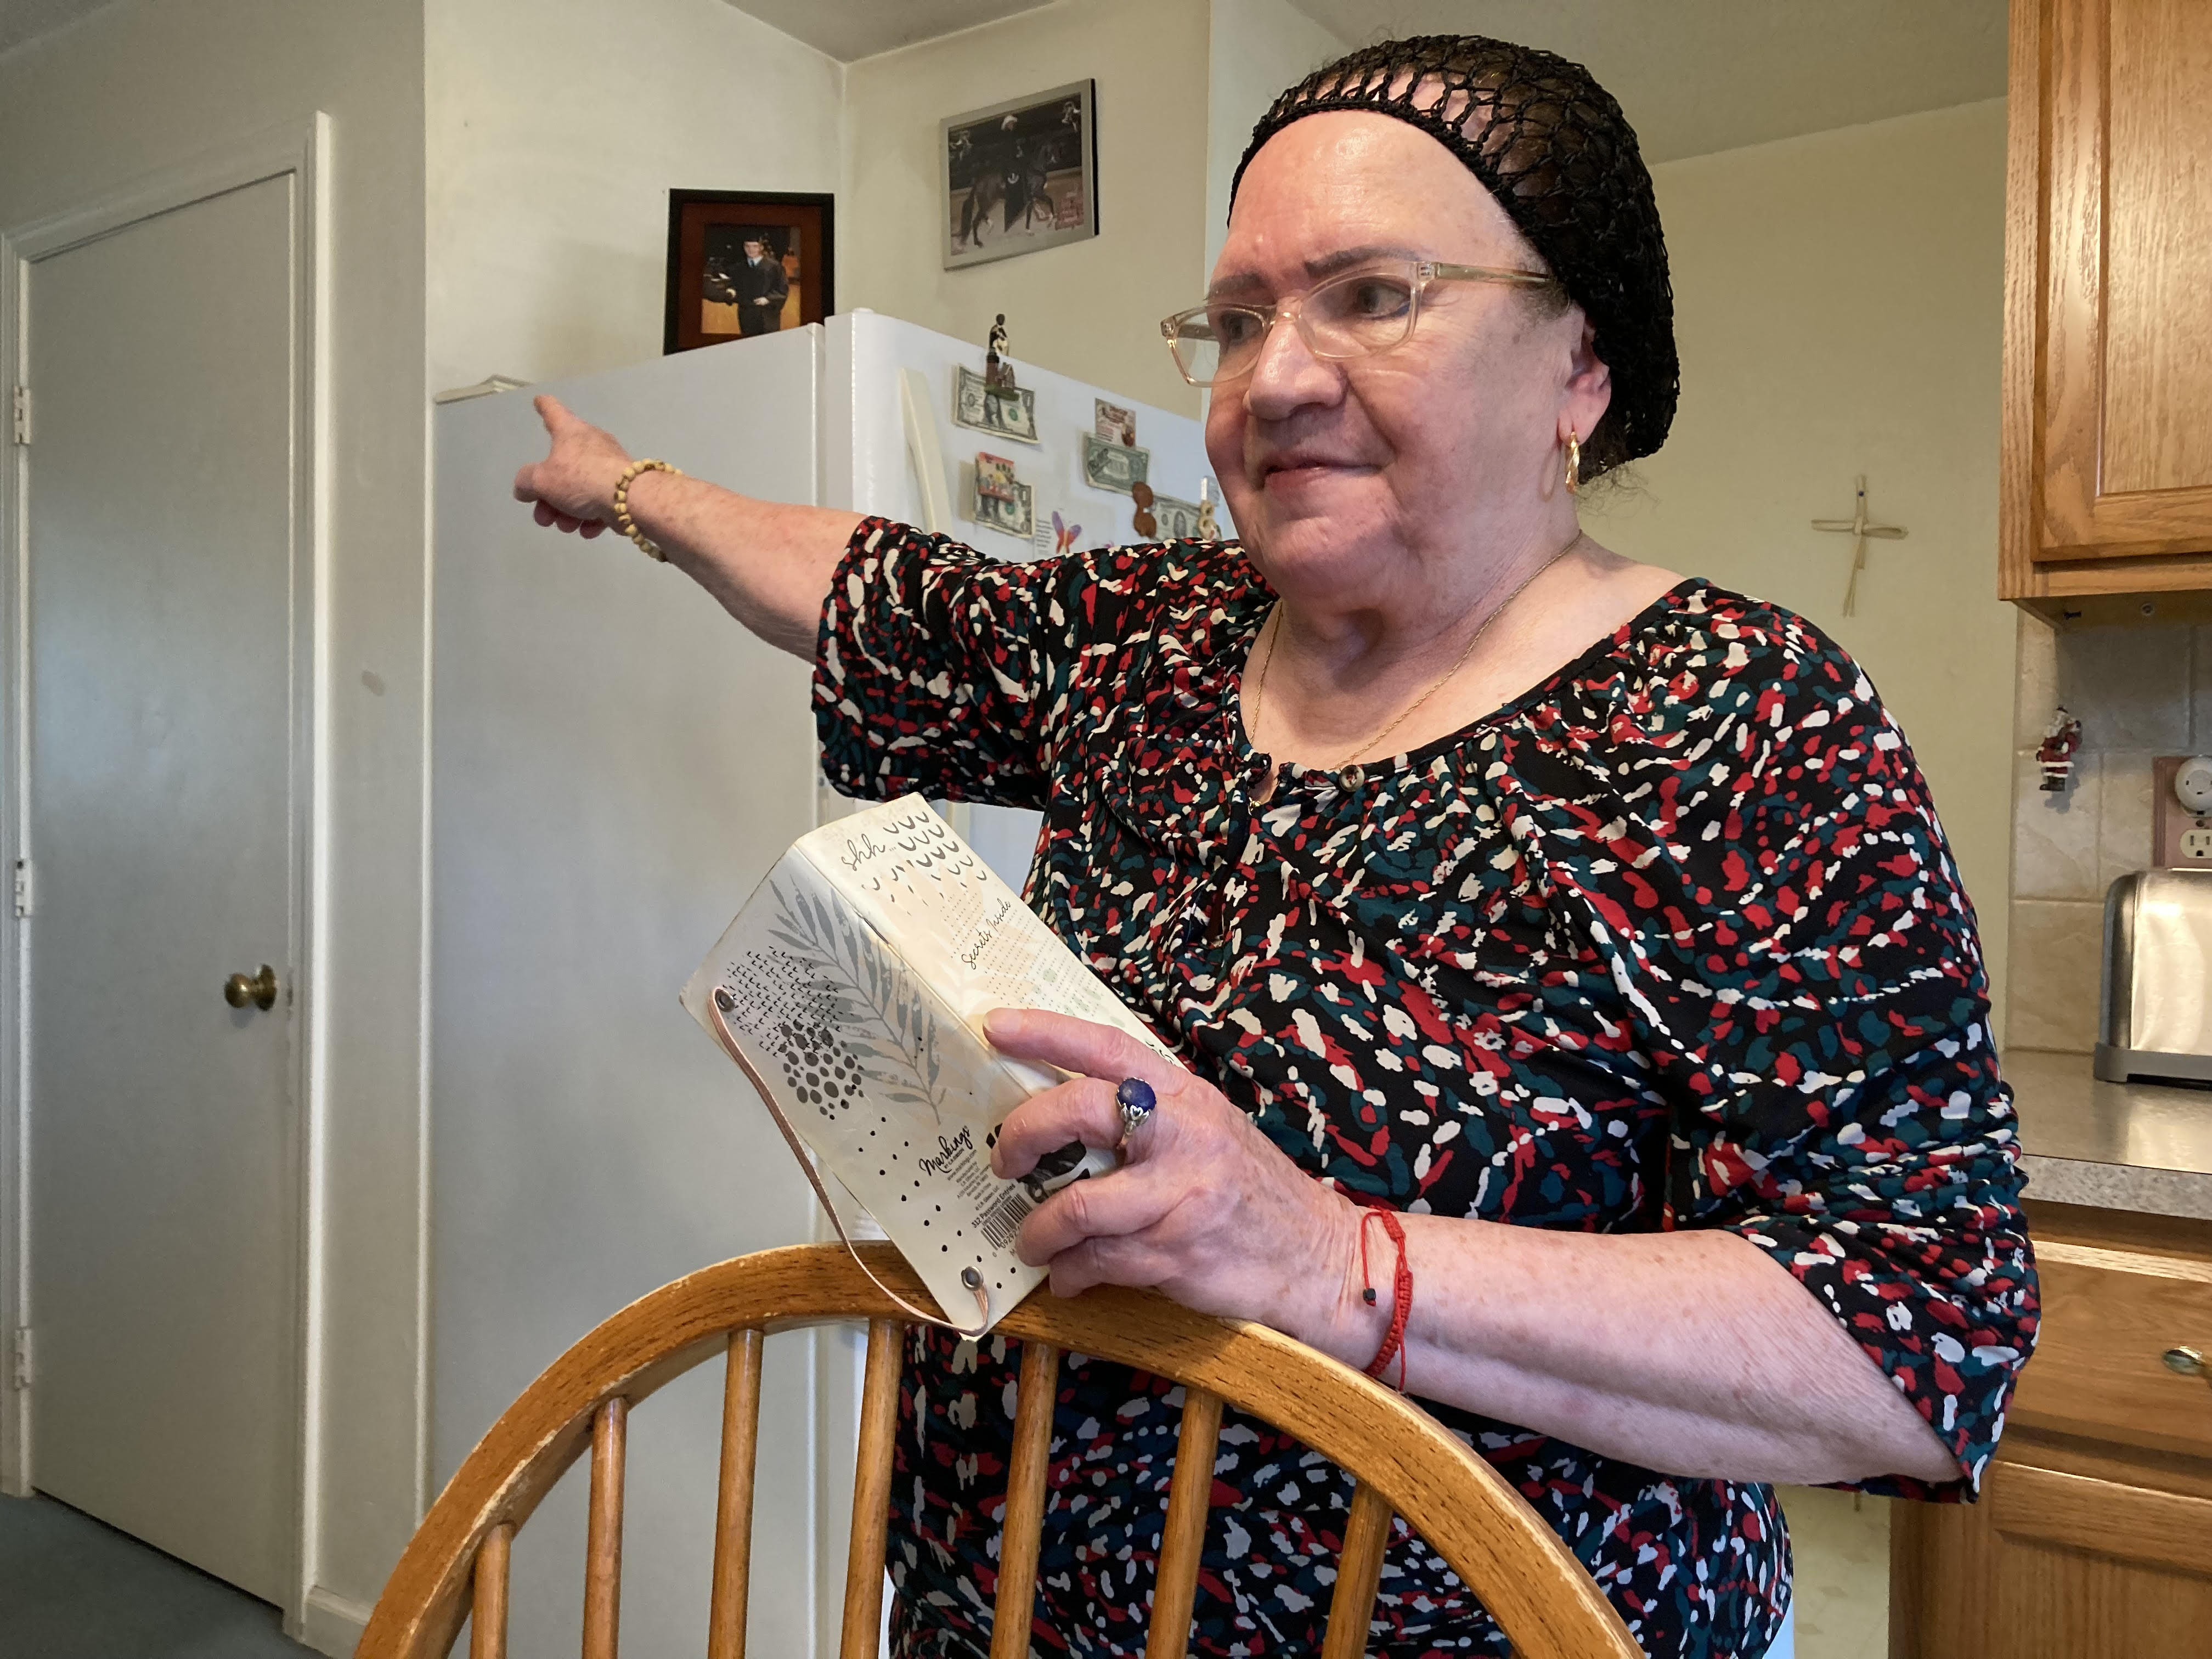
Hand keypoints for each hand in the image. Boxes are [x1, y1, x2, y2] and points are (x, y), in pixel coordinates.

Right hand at [511, 395, 632, 538]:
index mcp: (570, 432)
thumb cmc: (581, 479)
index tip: (539, 401)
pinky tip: (588, 530)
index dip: (544, 406)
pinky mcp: (623, 489)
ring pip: (580, 490)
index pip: (553, 411)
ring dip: (567, 512)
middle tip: (543, 516)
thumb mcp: (542, 481)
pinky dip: (591, 517)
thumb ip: (526, 482)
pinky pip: (600, 503)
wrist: (630, 499)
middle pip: (562, 467)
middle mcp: (591, 444)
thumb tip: (525, 487)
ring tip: (565, 526)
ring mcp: (609, 467)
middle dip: (548, 496)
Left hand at [984, 1008, 1364, 1348]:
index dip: (1046, 1031)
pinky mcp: (1177, 1254)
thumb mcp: (1208, 1131)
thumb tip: (1058, 1115)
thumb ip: (1147, 1117)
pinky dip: (1070, 1271)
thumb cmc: (1249, 1192)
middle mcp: (1185, 1135)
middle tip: (1002, 1158)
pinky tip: (1070, 1275)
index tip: (994, 1026)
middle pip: (1081, 1111)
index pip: (1108, 1046)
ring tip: (1033, 1240)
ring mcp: (1182, 1196)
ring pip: (1078, 1206)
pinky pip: (1098, 1261)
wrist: (1320, 1258)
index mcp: (1185, 1095)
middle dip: (1024, 1133)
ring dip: (1039, 1230)